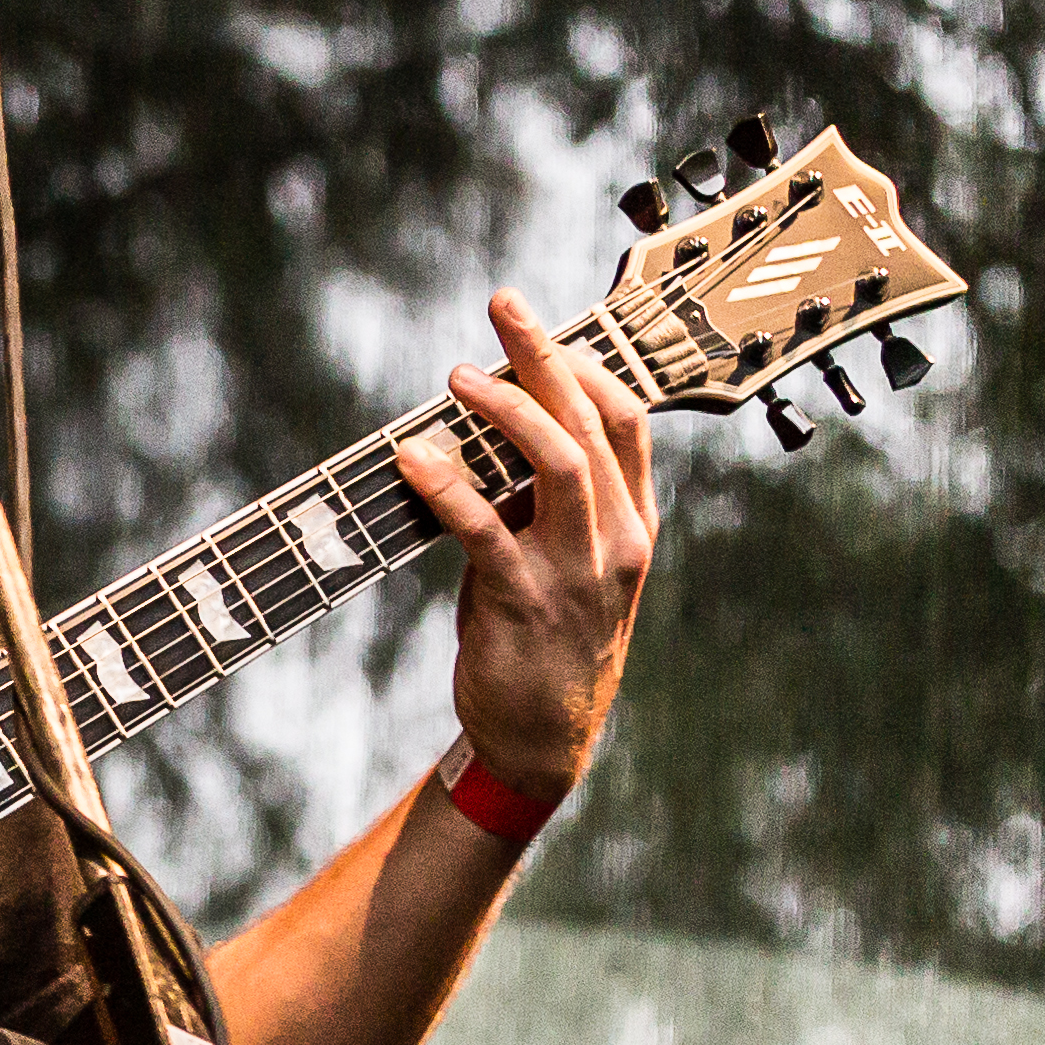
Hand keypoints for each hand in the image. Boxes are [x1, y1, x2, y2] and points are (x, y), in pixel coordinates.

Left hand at [390, 287, 654, 797]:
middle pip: (592, 425)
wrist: (542, 738)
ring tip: (456, 378)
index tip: (539, 322)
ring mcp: (577, 572)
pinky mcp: (524, 602)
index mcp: (632, 523)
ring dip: (505, 411)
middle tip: (502, 306)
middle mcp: (617, 540)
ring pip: (559, 465)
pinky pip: (487, 531)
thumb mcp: (557, 559)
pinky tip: (413, 458)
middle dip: (546, 358)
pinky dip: (449, 487)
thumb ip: (536, 501)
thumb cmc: (541, 636)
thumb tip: (485, 429)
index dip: (585, 363)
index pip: (626, 421)